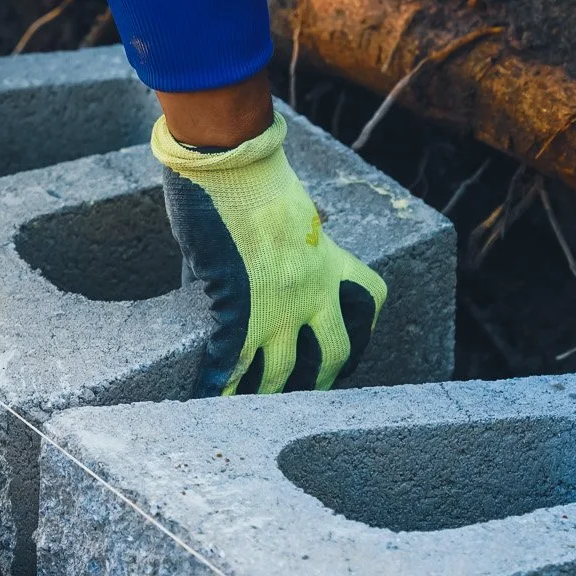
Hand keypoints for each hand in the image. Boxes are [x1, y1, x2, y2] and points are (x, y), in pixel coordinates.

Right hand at [152, 111, 386, 395]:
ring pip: (280, 371)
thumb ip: (292, 238)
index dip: (363, 325)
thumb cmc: (255, 174)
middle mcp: (312, 292)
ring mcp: (275, 307)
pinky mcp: (236, 311)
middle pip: (331, 354)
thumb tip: (278, 246)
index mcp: (329, 260)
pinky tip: (206, 401)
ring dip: (264, 395)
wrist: (232, 164)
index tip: (350, 342)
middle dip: (319, 381)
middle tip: (304, 395)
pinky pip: (231, 363)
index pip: (369, 300)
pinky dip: (218, 387)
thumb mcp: (293, 209)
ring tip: (250, 411)